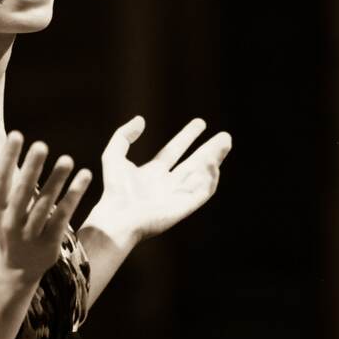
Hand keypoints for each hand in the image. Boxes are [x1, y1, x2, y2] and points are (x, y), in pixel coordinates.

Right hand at [0, 132, 90, 283]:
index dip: (7, 158)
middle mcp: (11, 221)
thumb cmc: (2, 224)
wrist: (13, 269)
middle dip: (30, 169)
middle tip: (41, 145)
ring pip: (44, 205)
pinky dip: (73, 196)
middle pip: (21, 193)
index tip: (17, 135)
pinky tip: (85, 176)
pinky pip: (62, 216)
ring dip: (56, 181)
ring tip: (67, 159)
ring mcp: (30, 233)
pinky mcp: (50, 242)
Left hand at [95, 116, 231, 242]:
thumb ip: (123, 136)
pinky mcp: (185, 207)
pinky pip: (203, 191)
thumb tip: (141, 120)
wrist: (119, 218)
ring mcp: (177, 196)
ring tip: (224, 143)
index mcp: (152, 174)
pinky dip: (210, 176)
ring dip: (215, 159)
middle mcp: (167, 184)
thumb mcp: (113, 155)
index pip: (174, 151)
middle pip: (193, 163)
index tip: (201, 123)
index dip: (187, 137)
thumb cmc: (114, 191)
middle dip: (210, 149)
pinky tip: (212, 162)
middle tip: (225, 136)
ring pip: (201, 175)